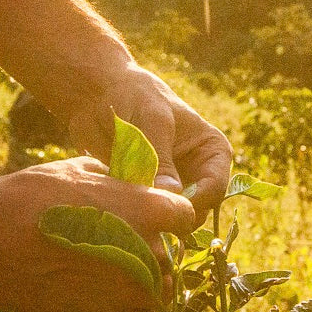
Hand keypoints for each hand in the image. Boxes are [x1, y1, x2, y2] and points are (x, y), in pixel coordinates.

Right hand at [0, 157, 194, 311]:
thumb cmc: (33, 194)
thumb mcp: (79, 169)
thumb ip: (114, 179)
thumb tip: (123, 183)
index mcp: (149, 212)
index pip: (185, 216)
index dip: (168, 214)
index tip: (151, 215)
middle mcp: (148, 256)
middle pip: (170, 258)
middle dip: (151, 251)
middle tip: (117, 243)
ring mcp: (127, 294)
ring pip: (151, 292)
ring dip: (135, 282)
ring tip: (100, 267)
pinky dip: (105, 303)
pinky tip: (75, 285)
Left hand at [65, 63, 231, 220]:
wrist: (97, 92)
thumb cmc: (134, 94)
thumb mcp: (152, 119)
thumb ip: (161, 157)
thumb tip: (172, 195)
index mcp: (211, 151)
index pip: (215, 188)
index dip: (194, 202)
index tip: (167, 205)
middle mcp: (195, 173)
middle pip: (195, 211)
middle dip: (172, 215)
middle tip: (146, 215)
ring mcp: (168, 186)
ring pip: (169, 217)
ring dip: (151, 218)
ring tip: (128, 207)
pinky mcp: (142, 194)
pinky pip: (144, 216)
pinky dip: (133, 216)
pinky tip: (116, 205)